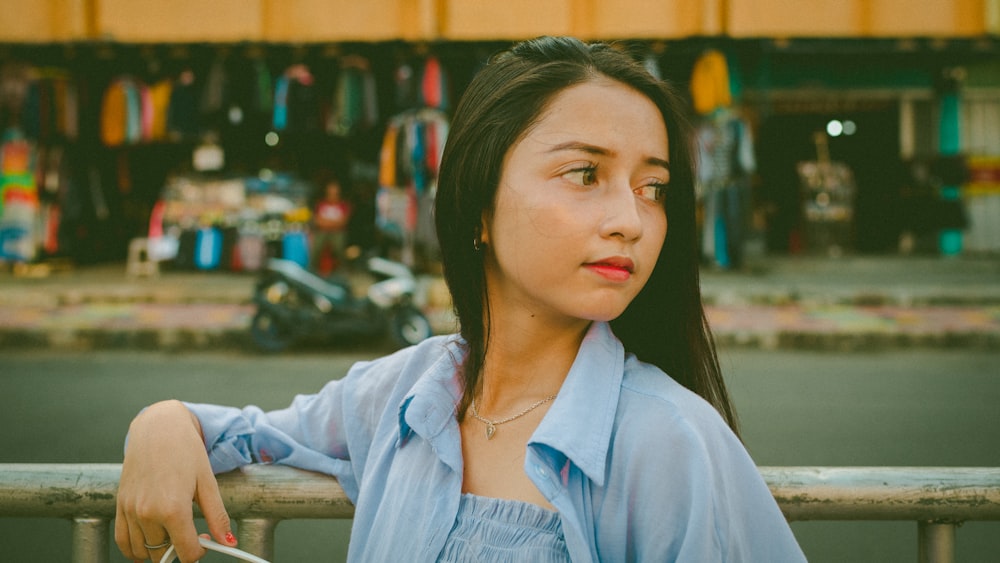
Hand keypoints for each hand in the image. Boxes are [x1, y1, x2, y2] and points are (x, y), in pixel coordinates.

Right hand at [115, 400, 236, 561]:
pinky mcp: (120, 505)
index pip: (186, 553)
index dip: (200, 552)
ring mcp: (131, 511)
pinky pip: (123, 541)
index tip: (205, 541)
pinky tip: (149, 542)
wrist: (158, 428)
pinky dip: (134, 549)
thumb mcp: (208, 482)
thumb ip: (217, 516)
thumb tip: (229, 542)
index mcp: (173, 509)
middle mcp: (147, 513)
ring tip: (172, 534)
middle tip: (191, 535)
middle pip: (163, 554)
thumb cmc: (186, 451)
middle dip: (179, 550)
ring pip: (142, 552)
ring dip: (158, 551)